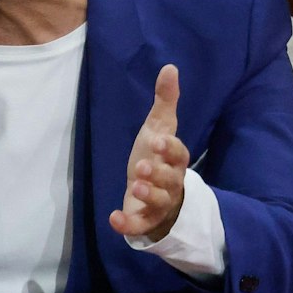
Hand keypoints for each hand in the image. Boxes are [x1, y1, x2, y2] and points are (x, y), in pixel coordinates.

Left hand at [109, 64, 188, 242]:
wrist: (150, 194)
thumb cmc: (156, 157)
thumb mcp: (158, 128)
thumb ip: (165, 101)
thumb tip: (169, 67)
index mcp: (175, 160)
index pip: (179, 154)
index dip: (170, 148)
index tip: (158, 140)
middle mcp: (172, 182)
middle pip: (171, 179)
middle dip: (157, 173)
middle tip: (141, 166)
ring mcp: (160, 204)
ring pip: (159, 202)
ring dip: (147, 194)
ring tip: (134, 185)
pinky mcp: (145, 221)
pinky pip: (140, 226)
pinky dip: (128, 224)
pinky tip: (113, 218)